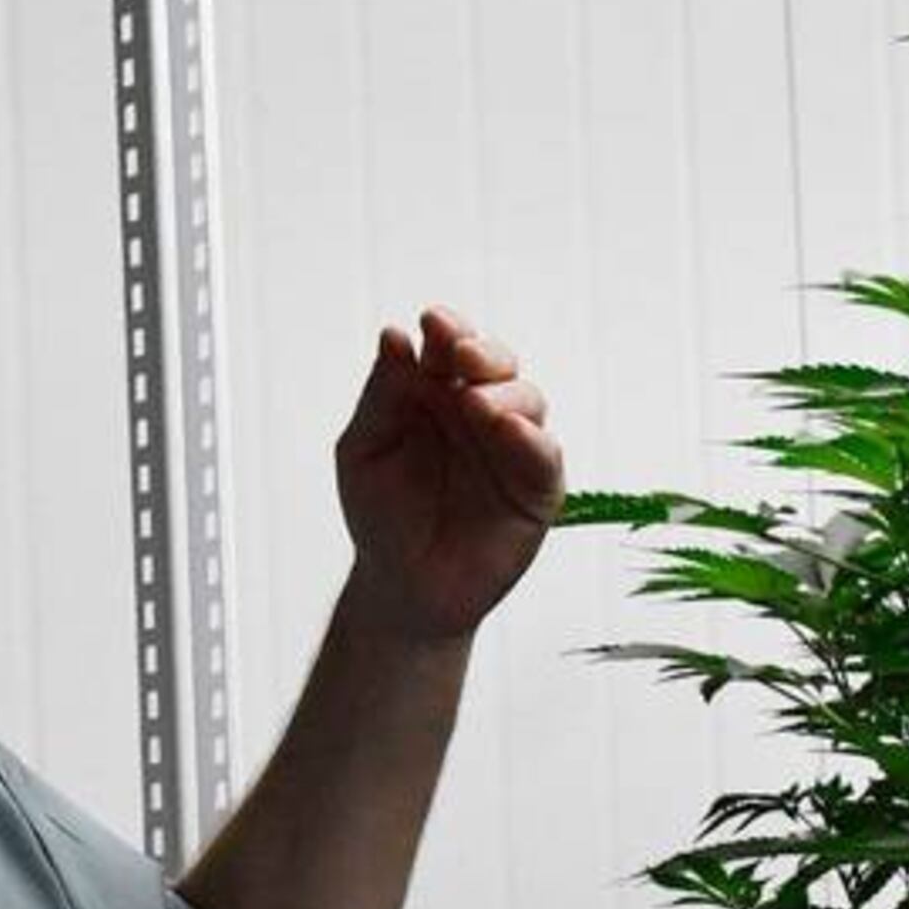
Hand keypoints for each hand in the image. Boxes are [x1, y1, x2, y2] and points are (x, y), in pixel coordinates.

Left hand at [333, 307, 564, 641]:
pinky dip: (531, 439)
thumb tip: (394, 336)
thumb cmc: (381, 514)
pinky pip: (545, 456)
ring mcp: (512, 447)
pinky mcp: (537, 488)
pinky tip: (509, 430)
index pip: (449, 345)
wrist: (402, 586)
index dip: (447, 328)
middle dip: (483, 351)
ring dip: (504, 394)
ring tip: (474, 402)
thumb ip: (381, 396)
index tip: (432, 322)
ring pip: (527, 400)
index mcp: (436, 392)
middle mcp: (479, 410)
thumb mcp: (363, 450)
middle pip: (496, 363)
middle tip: (461, 353)